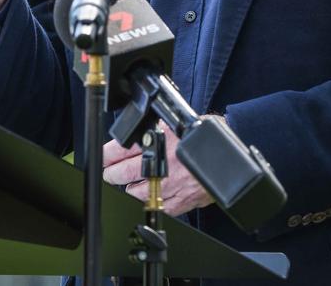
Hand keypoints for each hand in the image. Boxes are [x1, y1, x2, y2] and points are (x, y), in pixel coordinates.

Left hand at [103, 121, 217, 216]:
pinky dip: (150, 201)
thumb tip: (139, 131)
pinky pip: (156, 206)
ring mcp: (170, 185)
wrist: (230, 156)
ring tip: (129, 182)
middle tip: (108, 173)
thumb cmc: (206, 135)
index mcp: (159, 140)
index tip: (100, 158)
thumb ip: (157, 129)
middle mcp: (162, 164)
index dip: (106, 156)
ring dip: (130, 187)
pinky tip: (150, 194)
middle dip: (111, 174)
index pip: (121, 150)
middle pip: (123, 174)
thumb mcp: (177, 124)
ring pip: (135, 193)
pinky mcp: (180, 201)